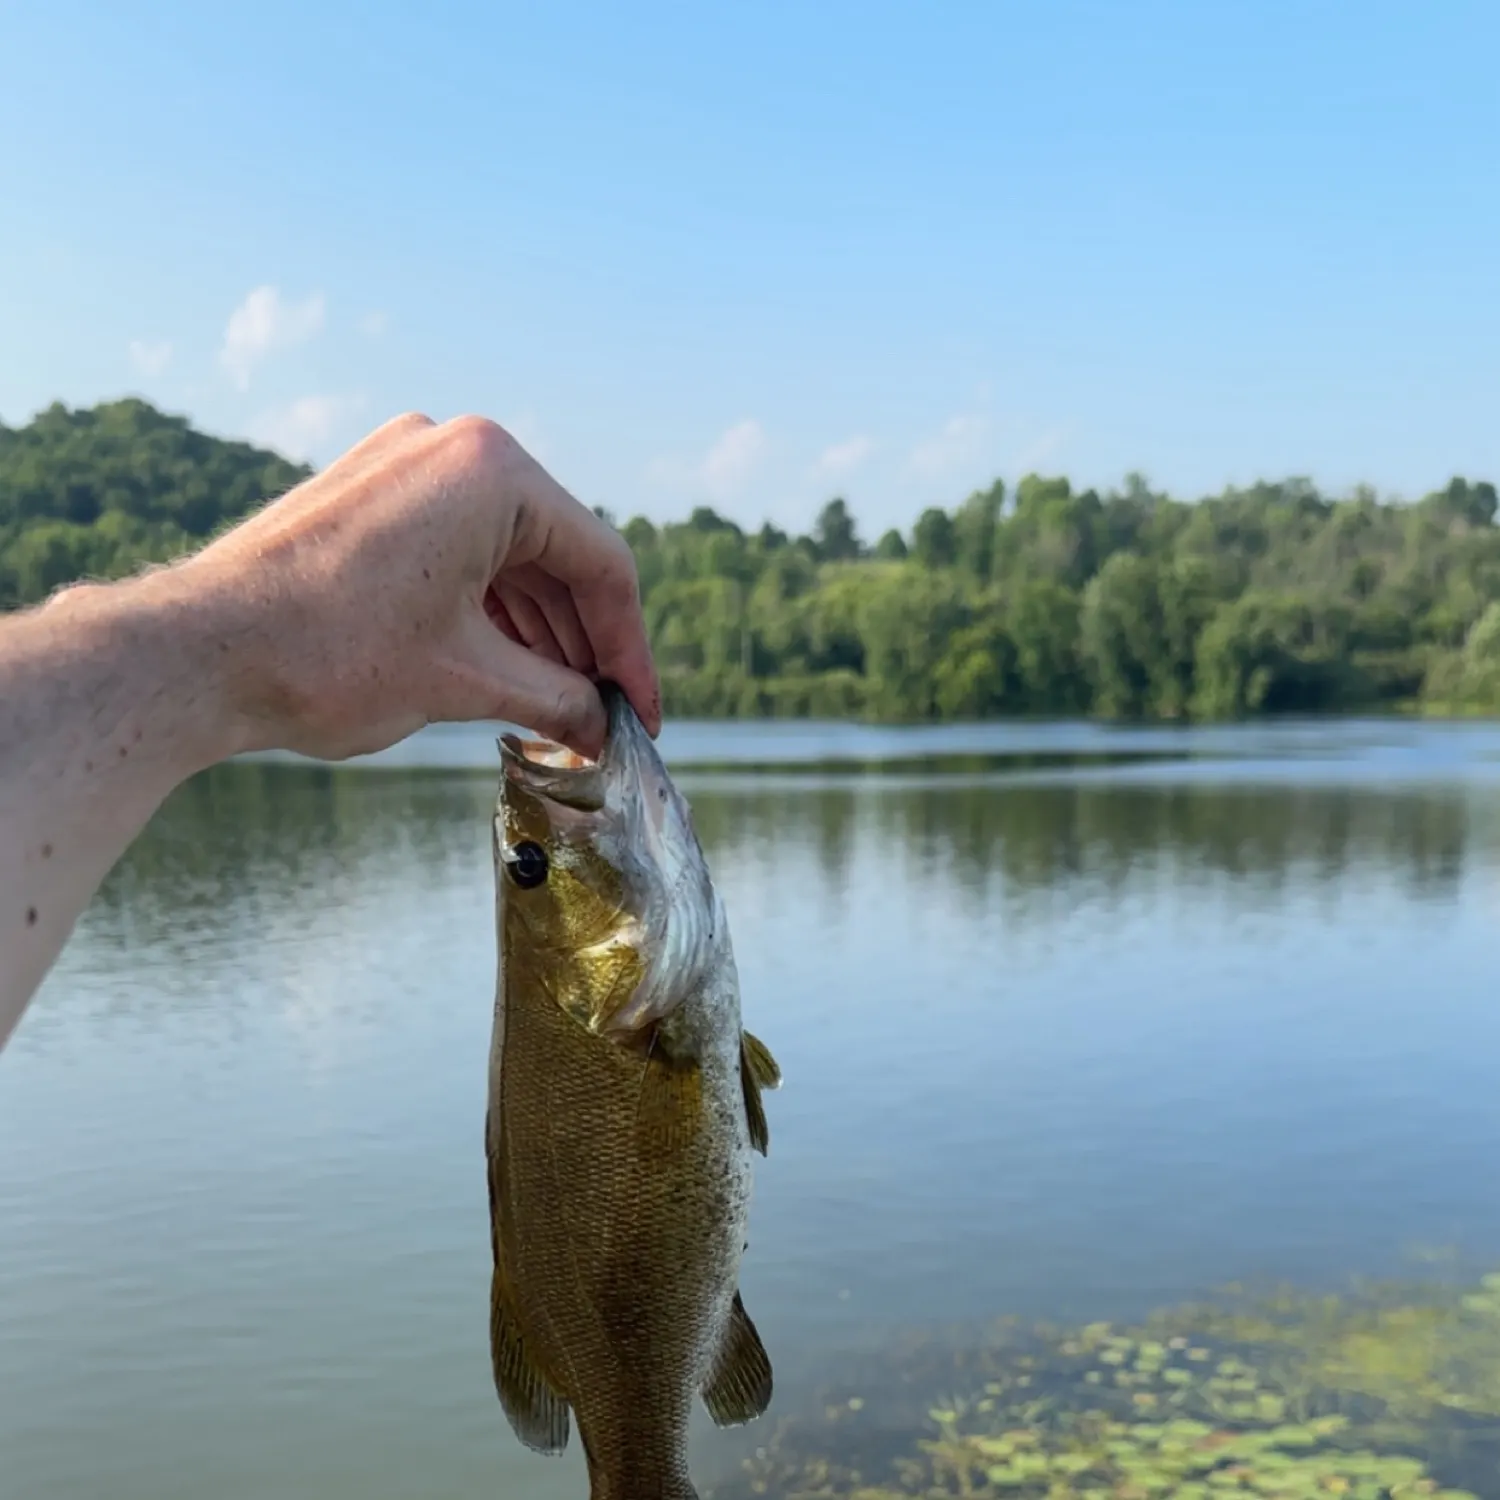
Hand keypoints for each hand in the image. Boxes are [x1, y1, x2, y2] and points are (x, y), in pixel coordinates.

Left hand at [188, 413, 660, 761]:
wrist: (193, 655)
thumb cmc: (330, 658)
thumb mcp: (468, 682)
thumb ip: (557, 700)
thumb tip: (605, 729)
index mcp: (492, 472)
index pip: (601, 564)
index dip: (629, 650)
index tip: (642, 713)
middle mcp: (452, 447)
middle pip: (555, 554)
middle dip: (581, 642)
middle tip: (601, 717)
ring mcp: (403, 463)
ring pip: (505, 553)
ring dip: (536, 630)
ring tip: (555, 705)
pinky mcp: (368, 491)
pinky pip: (456, 546)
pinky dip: (486, 607)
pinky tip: (503, 665)